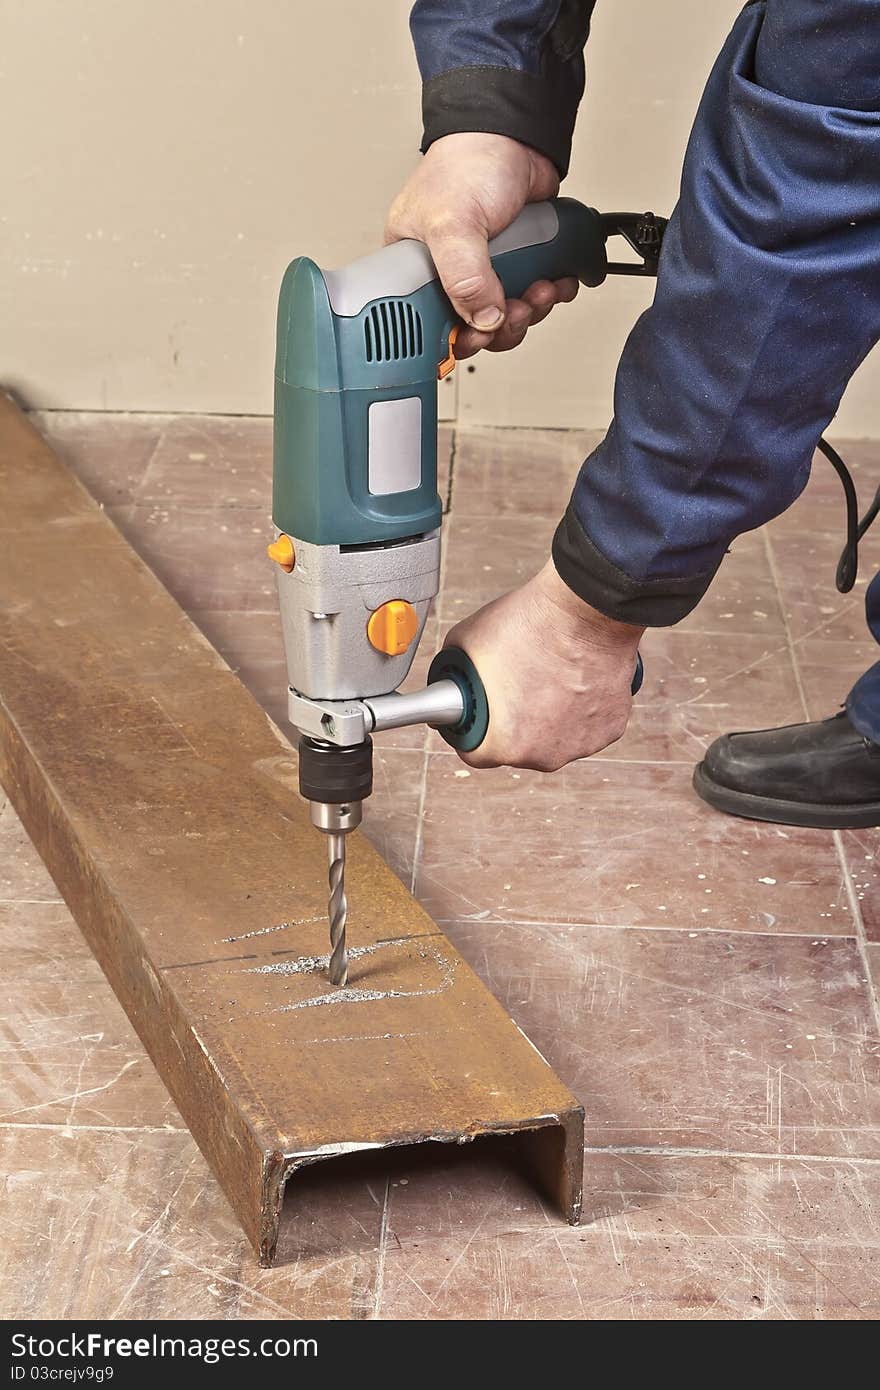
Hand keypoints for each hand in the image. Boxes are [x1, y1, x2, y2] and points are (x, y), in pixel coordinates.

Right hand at [385, 133, 578, 357]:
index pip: (430, 323)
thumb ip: (464, 277)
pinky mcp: (517, 263)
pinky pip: (531, 296)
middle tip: (516, 310)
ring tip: (541, 288)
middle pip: (474, 327)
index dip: (458, 337)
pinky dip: (548, 295)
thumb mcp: (454, 223)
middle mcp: (448, 272)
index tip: (479, 337)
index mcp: (415, 266)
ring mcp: (484, 269)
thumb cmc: (469, 163)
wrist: (515, 136)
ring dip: (531, 310)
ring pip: (506, 316)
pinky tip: (554, 281)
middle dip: (502, 326)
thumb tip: (483, 320)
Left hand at [442, 560, 643, 770]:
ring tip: (546, 680)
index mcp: (506, 743)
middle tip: (515, 688)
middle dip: (512, 723)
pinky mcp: (610, 728)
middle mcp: (546, 754)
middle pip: (518, 747)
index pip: (476, 753)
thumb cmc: (530, 623)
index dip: (472, 729)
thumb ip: (454, 675)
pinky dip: (579, 710)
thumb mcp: (466, 644)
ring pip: (554, 738)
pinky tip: (573, 681)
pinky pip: (585, 726)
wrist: (585, 606)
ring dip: (548, 718)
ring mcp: (582, 744)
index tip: (479, 714)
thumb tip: (450, 685)